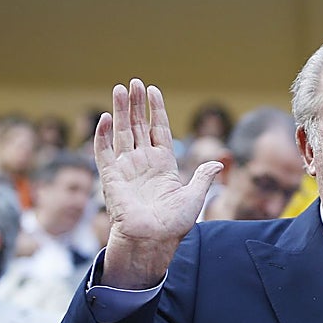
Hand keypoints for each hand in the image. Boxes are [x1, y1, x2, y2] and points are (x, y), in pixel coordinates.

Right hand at [96, 79, 222, 287]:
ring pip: (122, 132)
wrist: (153, 240)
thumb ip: (203, 177)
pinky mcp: (111, 176)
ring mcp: (126, 168)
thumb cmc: (174, 224)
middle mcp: (143, 162)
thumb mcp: (195, 196)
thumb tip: (219, 162)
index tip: (154, 91)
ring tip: (121, 88)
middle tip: (135, 82)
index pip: (159, 130)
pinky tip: (106, 117)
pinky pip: (104, 152)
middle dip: (137, 104)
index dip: (157, 111)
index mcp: (163, 165)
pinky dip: (103, 134)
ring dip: (121, 111)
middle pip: (139, 126)